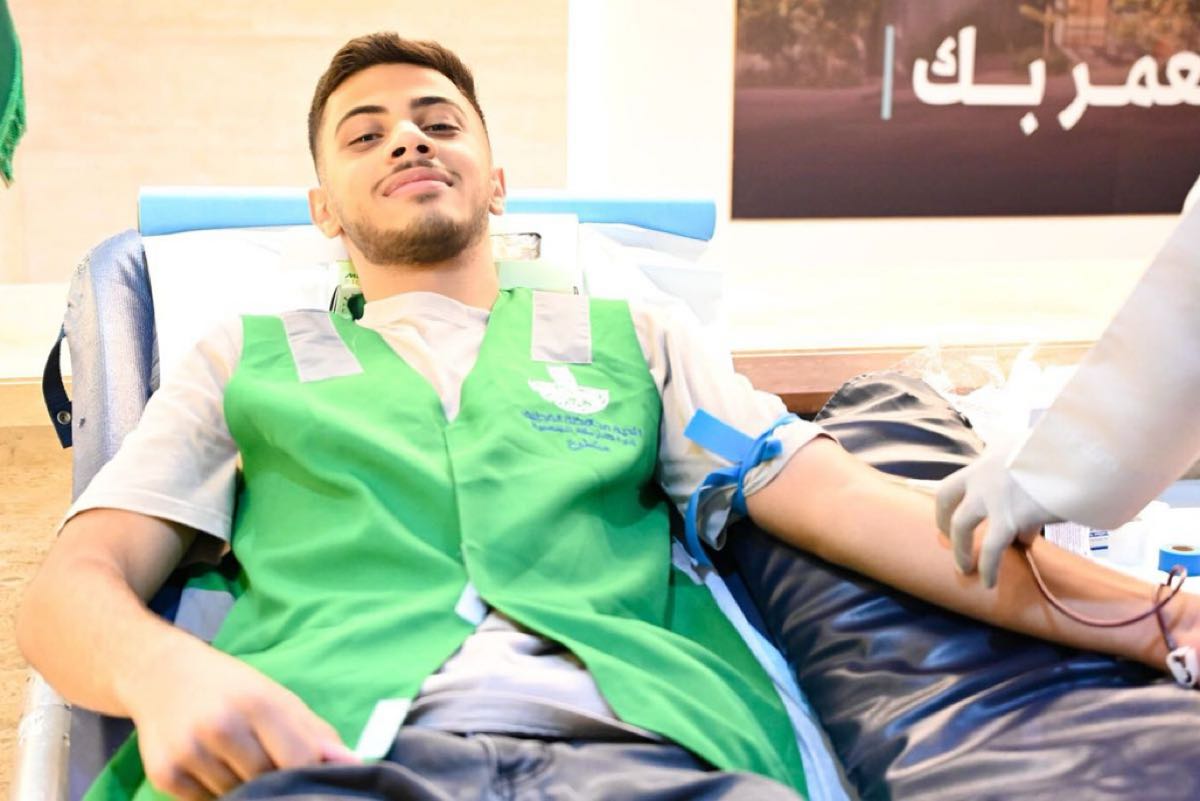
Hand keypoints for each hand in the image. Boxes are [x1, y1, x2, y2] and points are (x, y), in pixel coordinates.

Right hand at [120, 640, 358, 799]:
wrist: (162, 674)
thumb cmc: (231, 687)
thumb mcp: (277, 697)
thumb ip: (315, 733)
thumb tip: (352, 764)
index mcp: (257, 703)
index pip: (298, 760)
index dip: (310, 774)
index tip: (312, 777)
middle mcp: (221, 727)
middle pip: (268, 783)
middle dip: (277, 782)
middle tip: (270, 765)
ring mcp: (190, 752)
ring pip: (237, 798)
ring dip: (246, 791)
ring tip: (238, 762)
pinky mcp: (164, 775)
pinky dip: (215, 794)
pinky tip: (213, 768)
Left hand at [935, 442, 1058, 587]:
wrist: (1085, 456)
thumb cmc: (1067, 459)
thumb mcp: (1036, 464)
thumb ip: (1024, 495)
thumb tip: (1024, 534)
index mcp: (988, 459)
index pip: (954, 481)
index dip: (948, 503)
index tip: (949, 517)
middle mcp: (983, 474)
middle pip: (945, 499)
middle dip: (943, 522)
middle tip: (947, 538)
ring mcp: (993, 495)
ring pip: (961, 525)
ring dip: (960, 549)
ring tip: (964, 568)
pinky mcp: (1012, 516)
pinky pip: (992, 548)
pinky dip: (989, 567)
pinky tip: (988, 581)